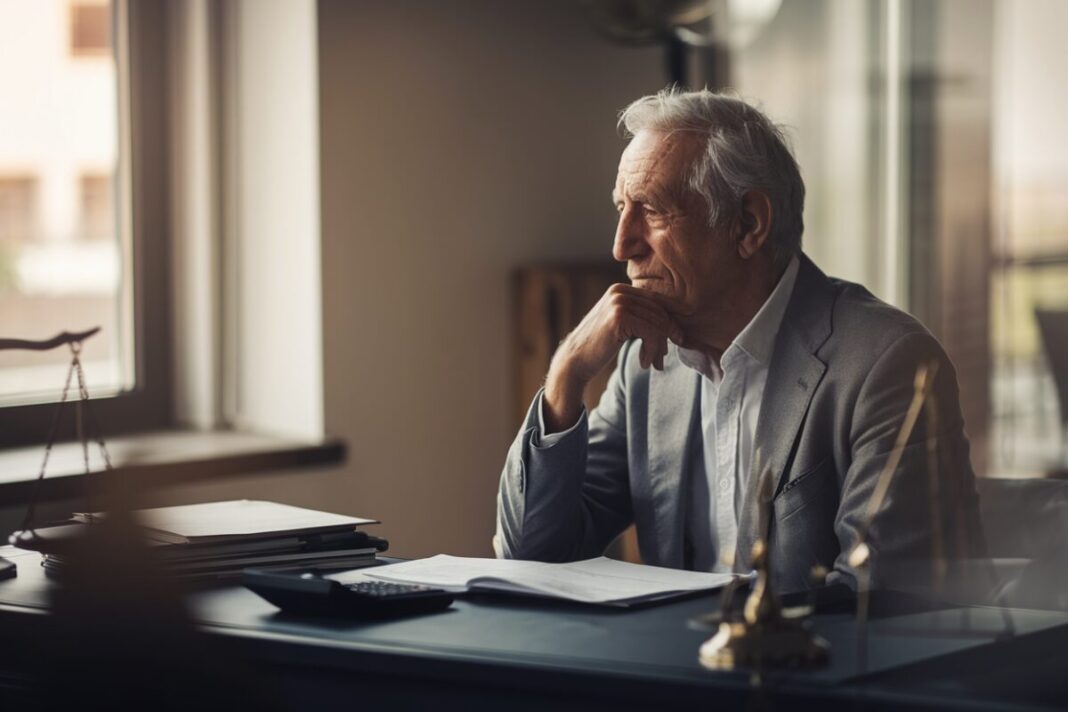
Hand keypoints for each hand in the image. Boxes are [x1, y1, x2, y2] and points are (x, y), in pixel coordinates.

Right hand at [543, 284, 684, 431]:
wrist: (575, 360)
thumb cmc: (599, 347)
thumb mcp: (621, 326)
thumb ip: (640, 317)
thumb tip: (675, 322)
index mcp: (620, 289)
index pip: (656, 301)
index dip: (670, 320)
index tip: (678, 338)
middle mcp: (619, 292)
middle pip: (659, 312)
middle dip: (666, 337)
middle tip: (662, 359)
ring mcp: (618, 302)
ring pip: (657, 323)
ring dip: (659, 348)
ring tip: (655, 364)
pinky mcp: (620, 317)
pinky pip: (651, 332)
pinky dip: (652, 350)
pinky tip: (643, 363)